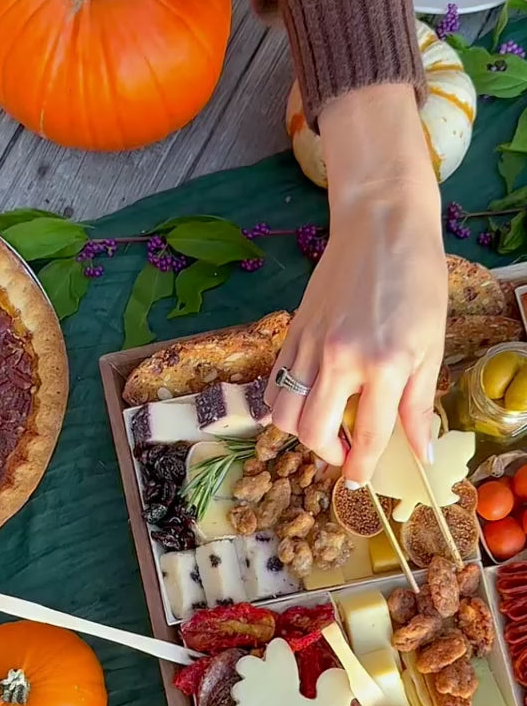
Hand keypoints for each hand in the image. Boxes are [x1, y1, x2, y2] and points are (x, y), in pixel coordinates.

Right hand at [265, 85, 446, 485]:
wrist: (382, 225)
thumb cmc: (417, 280)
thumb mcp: (431, 345)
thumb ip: (419, 404)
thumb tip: (421, 452)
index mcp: (382, 365)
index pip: (366, 436)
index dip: (361, 467)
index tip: (360, 480)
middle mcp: (339, 359)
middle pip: (313, 432)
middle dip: (328, 454)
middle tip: (344, 452)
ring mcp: (310, 345)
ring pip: (283, 412)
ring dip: (299, 432)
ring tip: (323, 427)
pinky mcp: (293, 330)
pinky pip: (275, 382)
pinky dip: (281, 403)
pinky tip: (302, 402)